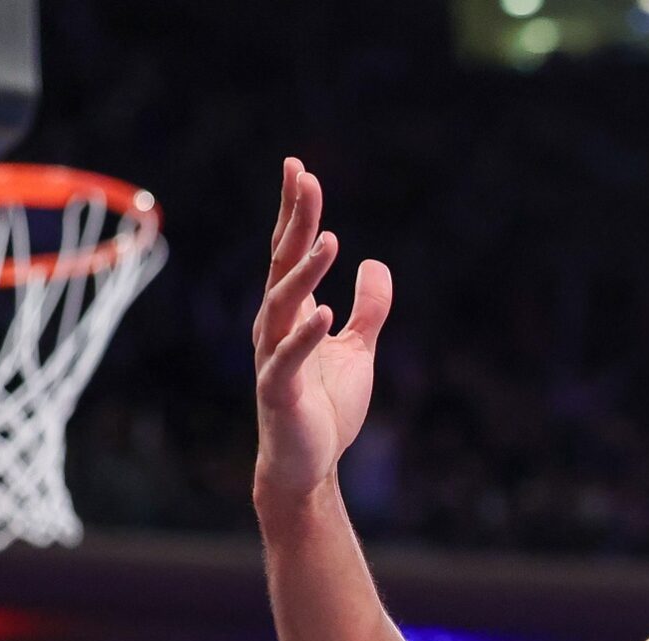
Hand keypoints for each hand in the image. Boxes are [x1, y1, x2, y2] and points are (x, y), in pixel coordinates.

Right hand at [252, 158, 392, 505]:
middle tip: (304, 177)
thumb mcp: (358, 348)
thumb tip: (375, 264)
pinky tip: (326, 313)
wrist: (309, 463)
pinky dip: (306, 336)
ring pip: (283, 304)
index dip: (296, 211)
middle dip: (294, 220)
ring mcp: (273, 356)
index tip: (299, 169)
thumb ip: (368, 309)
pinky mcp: (278, 390)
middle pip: (282, 263)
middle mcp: (276, 326)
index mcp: (294, 312)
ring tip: (330, 241)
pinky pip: (288, 358)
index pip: (290, 251)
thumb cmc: (326, 406)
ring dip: (305, 273)